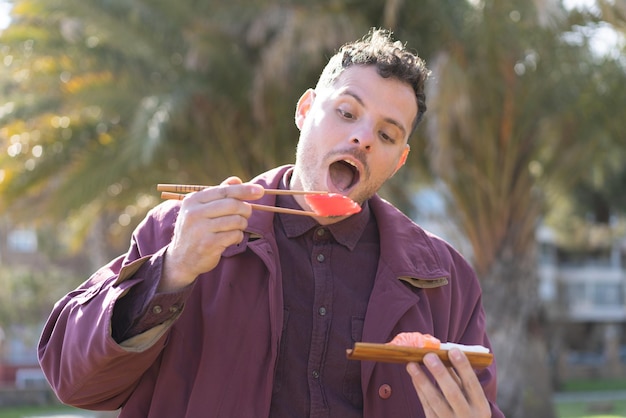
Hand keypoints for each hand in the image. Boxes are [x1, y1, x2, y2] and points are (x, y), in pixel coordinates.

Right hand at [159, 177, 263, 291]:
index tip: (260, 190)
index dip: (244, 190)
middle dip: (245, 209)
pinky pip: (235, 235)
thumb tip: (237, 180)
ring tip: (236, 228)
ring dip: (242, 224)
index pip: (224, 191)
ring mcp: (200, 229)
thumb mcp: (201, 209)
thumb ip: (219, 194)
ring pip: (236, 220)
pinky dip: (238, 236)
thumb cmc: (195, 230)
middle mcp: (194, 213)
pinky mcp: (208, 244)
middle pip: (232, 205)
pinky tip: (231, 239)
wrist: (180, 259)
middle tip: (247, 214)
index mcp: (192, 200)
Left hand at [406, 348, 490, 417]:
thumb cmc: (469, 412)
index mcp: (481, 407)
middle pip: (452, 393)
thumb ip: (460, 380)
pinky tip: (414, 377)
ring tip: (411, 364)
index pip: (472, 384)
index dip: (463, 367)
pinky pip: (427, 406)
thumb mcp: (472, 399)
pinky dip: (420, 391)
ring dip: (423, 381)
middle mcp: (468, 416)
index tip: (453, 350)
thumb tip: (446, 356)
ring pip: (435, 401)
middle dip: (440, 373)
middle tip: (428, 356)